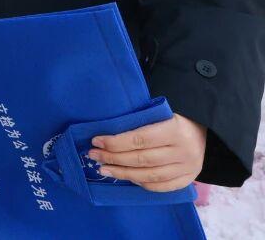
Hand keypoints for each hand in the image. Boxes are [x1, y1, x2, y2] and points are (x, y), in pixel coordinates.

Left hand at [88, 113, 206, 191]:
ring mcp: (188, 168)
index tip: (96, 141)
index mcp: (175, 130)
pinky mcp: (189, 179)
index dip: (115, 142)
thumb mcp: (159, 113)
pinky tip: (127, 178)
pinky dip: (142, 183)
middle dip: (113, 158)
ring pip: (150, 175)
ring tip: (104, 169)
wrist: (204, 130)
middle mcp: (184, 151)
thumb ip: (139, 121)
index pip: (140, 139)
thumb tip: (106, 129)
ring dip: (123, 173)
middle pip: (142, 159)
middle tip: (94, 155)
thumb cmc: (173, 118)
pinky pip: (161, 186)